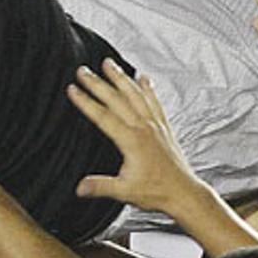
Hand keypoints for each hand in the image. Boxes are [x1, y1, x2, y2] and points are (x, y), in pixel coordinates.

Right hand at [67, 61, 205, 219]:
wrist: (184, 193)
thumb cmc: (158, 192)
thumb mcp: (125, 191)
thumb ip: (100, 186)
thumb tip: (79, 187)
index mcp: (132, 141)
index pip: (103, 116)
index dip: (86, 102)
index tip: (73, 89)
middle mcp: (144, 128)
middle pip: (117, 99)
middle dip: (97, 83)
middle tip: (83, 70)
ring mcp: (155, 125)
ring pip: (135, 95)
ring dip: (121, 78)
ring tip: (108, 64)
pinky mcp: (163, 127)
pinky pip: (154, 102)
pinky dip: (148, 88)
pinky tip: (144, 78)